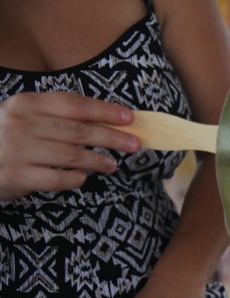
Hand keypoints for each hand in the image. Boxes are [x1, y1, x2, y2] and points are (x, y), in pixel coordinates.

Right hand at [0, 91, 139, 199]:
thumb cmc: (6, 137)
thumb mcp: (25, 116)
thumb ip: (57, 116)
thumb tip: (107, 121)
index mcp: (26, 104)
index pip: (74, 104)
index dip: (104, 111)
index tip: (129, 118)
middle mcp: (22, 123)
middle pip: (79, 131)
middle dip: (112, 137)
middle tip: (135, 144)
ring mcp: (18, 150)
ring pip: (72, 156)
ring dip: (98, 161)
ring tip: (112, 164)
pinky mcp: (17, 176)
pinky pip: (58, 178)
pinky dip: (75, 178)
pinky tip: (82, 177)